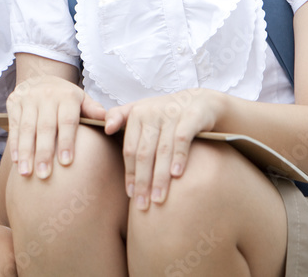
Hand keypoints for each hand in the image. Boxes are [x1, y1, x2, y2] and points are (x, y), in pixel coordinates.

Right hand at [6, 75, 105, 178]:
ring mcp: (28, 98)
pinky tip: (16, 160)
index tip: (66, 162)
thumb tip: (109, 122)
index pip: (67, 121)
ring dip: (26, 152)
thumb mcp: (81, 99)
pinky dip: (14, 144)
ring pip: (27, 128)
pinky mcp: (14, 102)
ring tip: (26, 173)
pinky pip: (14, 125)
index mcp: (67, 96)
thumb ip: (93, 110)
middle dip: (44, 152)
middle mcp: (47, 95)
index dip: (66, 141)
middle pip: (45, 127)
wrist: (39, 76)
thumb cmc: (65, 96)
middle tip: (44, 175)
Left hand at [104, 89, 218, 210]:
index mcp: (136, 114)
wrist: (201, 101)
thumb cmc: (166, 113)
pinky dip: (178, 157)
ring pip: (162, 150)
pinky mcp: (191, 116)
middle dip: (143, 181)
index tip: (131, 194)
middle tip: (142, 205)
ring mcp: (171, 114)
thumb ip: (120, 117)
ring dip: (160, 176)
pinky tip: (176, 176)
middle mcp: (151, 112)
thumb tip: (106, 129)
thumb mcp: (142, 111)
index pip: (129, 149)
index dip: (130, 173)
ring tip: (158, 198)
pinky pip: (182, 140)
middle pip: (144, 153)